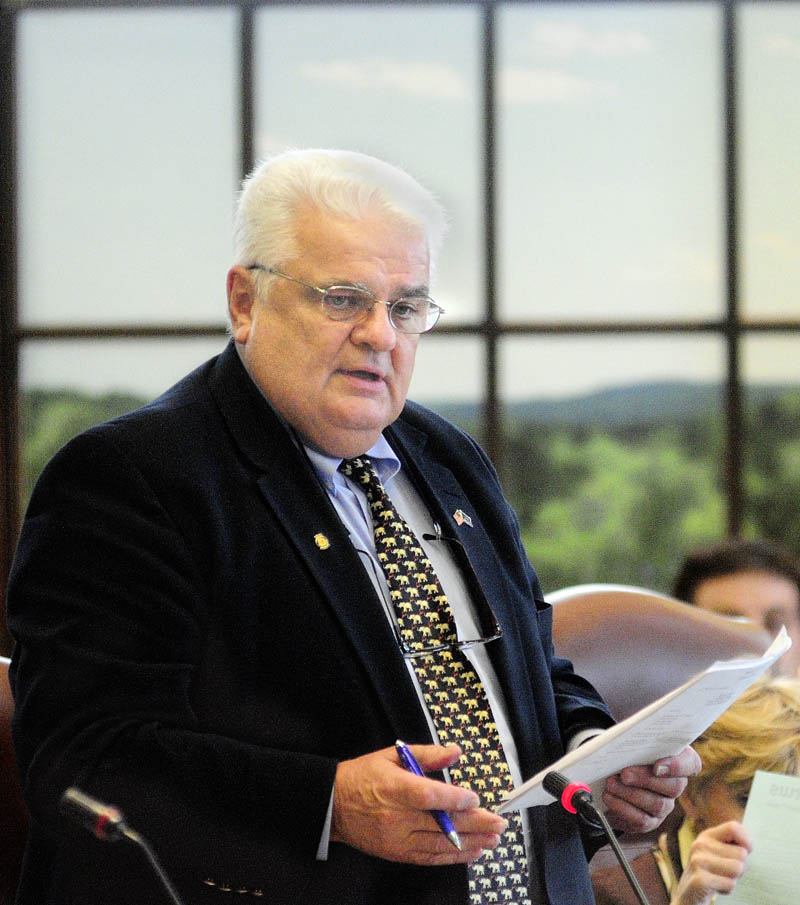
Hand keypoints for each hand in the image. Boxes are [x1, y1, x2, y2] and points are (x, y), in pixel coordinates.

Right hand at [331, 743, 506, 864]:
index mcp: (395, 788)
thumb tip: (455, 752)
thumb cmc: (363, 776)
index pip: (430, 797)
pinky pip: (429, 857)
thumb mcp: (392, 755)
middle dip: (475, 824)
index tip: (476, 798)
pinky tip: (471, 852)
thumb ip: (427, 755)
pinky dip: (452, 857)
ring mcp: (397, 839)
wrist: (333, 806)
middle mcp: (397, 816)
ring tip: (493, 840)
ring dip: (470, 843)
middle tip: (499, 823)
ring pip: (440, 844)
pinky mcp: (397, 854)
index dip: (456, 799)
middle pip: (442, 823)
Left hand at [602, 746, 701, 833]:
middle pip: (673, 787)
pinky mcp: (650, 821)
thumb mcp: (635, 742)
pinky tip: (608, 797)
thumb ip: (638, 741)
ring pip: (657, 805)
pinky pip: (642, 820)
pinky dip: (622, 808)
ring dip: (629, 794)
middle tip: (624, 774)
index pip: (691, 763)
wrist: (615, 773)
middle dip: (645, 779)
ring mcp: (665, 805)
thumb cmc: (629, 752)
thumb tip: (624, 743)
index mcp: (679, 760)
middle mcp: (676, 785)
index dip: (677, 766)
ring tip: (610, 784)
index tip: (656, 766)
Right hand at [671, 820, 751, 904]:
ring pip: (738, 868)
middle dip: (740, 868)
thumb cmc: (711, 876)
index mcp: (706, 836)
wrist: (688, 898)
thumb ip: (732, 845)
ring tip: (719, 880)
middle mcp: (700, 844)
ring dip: (733, 879)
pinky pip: (730, 884)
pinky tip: (714, 889)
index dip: (747, 841)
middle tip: (724, 873)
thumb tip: (747, 845)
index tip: (745, 853)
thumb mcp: (719, 855)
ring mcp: (698, 861)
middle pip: (741, 853)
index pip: (734, 827)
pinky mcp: (699, 879)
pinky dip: (727, 889)